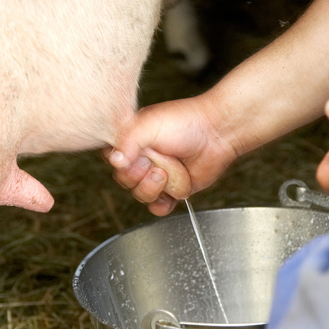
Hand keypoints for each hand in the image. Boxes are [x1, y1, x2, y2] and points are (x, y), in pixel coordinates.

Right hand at [106, 96, 238, 215]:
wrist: (216, 133)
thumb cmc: (186, 122)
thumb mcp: (149, 124)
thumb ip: (128, 141)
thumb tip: (114, 161)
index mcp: (132, 141)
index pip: (112, 159)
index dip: (122, 163)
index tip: (135, 156)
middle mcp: (142, 159)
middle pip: (125, 181)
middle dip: (139, 175)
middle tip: (154, 163)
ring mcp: (157, 175)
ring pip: (140, 195)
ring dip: (153, 188)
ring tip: (167, 172)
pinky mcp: (172, 190)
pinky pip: (158, 207)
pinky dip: (162, 204)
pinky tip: (169, 194)